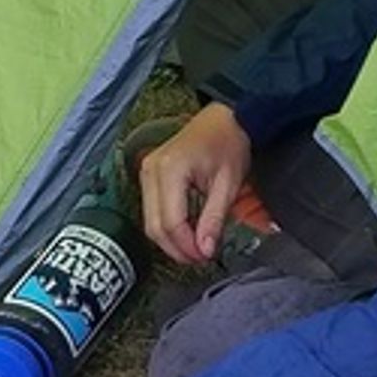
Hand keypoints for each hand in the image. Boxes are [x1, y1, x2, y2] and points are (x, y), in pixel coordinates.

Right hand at [139, 100, 252, 265]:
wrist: (225, 119)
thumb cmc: (229, 143)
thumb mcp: (228, 184)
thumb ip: (214, 218)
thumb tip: (205, 249)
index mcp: (171, 170)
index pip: (171, 222)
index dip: (187, 245)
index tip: (205, 256)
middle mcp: (151, 170)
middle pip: (154, 226)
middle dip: (177, 248)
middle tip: (201, 258)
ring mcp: (147, 171)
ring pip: (150, 222)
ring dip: (171, 241)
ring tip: (196, 249)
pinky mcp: (149, 174)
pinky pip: (152, 210)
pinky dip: (167, 227)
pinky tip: (187, 233)